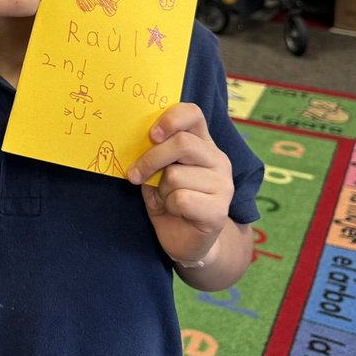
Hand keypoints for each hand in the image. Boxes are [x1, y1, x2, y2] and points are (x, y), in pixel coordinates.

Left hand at [127, 102, 233, 265]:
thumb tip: (133, 142)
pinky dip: (169, 206)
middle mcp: (218, 160)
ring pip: (176, 175)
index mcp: (203, 143)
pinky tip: (176, 213)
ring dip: (160, 189)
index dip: (171, 118)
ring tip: (166, 199)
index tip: (151, 134)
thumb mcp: (157, 173)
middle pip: (182, 143)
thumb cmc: (169, 200)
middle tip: (134, 174)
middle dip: (151, 159)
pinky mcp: (219, 210)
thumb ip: (154, 155)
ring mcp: (223, 185)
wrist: (187, 241)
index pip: (193, 114)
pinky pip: (181, 199)